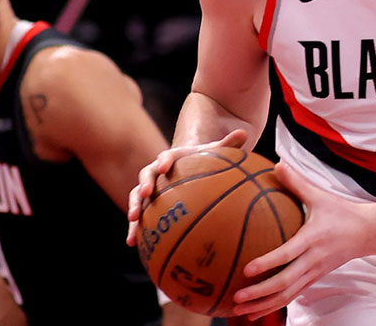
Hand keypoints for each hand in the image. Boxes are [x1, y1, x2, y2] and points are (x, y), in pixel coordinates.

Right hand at [125, 129, 246, 245]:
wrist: (190, 168)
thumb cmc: (204, 159)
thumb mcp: (216, 151)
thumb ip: (228, 144)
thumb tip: (244, 132)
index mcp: (172, 157)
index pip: (166, 156)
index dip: (164, 161)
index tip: (165, 166)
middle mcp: (156, 172)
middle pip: (146, 176)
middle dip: (143, 185)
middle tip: (144, 194)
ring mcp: (150, 189)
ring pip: (137, 197)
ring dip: (133, 208)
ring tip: (133, 221)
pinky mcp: (149, 204)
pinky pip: (140, 216)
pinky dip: (135, 228)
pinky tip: (132, 243)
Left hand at [231, 162, 375, 318]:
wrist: (368, 232)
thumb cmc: (341, 212)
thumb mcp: (320, 195)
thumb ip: (297, 182)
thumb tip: (275, 164)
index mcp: (313, 238)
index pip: (287, 254)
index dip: (267, 263)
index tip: (247, 270)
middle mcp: (313, 259)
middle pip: (285, 282)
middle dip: (259, 292)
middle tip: (236, 296)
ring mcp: (315, 272)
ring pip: (287, 295)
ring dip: (263, 305)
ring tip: (239, 311)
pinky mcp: (315, 279)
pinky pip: (292, 296)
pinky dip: (273, 305)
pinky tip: (255, 311)